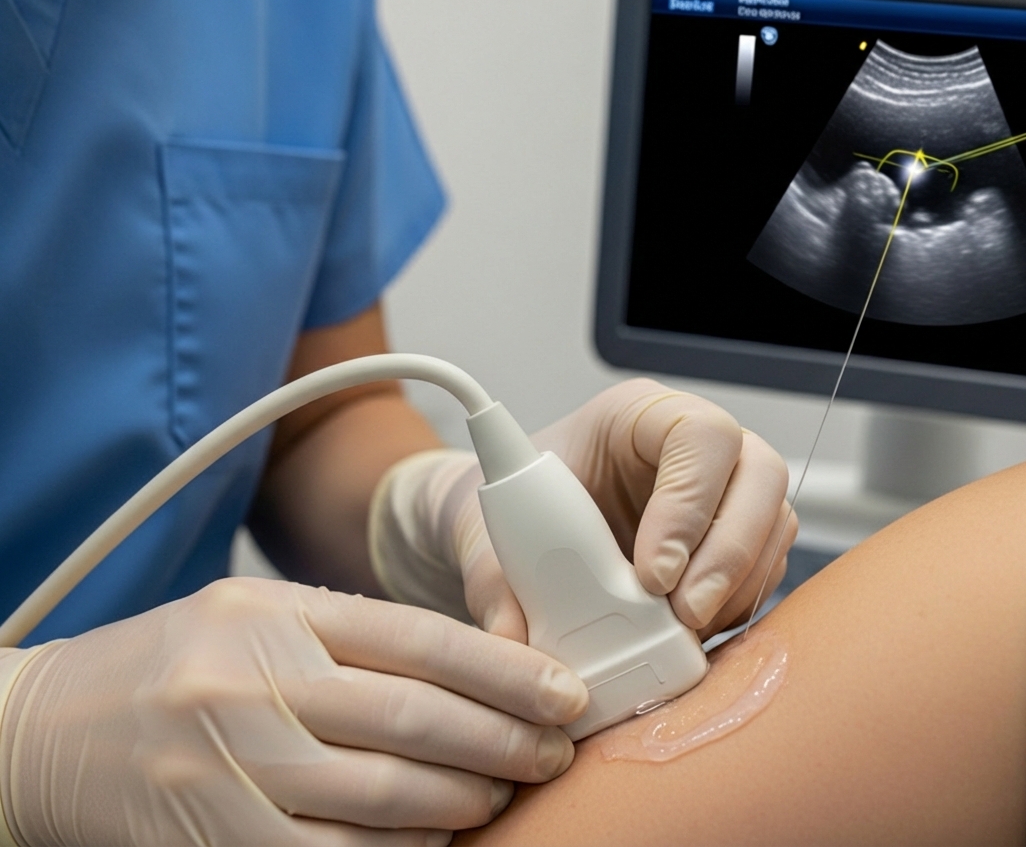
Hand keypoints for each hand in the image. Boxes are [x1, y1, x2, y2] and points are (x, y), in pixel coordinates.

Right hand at [0, 578, 587, 845]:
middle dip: (502, 741)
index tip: (564, 693)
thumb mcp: (257, 617)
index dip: (506, 670)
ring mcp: (229, 763)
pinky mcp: (214, 832)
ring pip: (382, 795)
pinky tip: (437, 843)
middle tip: (551, 752)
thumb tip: (474, 673)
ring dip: (461, 803)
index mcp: (275, 612)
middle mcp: (253, 681)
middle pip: (412, 718)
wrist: (45, 729)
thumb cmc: (172, 664)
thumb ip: (352, 635)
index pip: (419, 639)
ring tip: (501, 796)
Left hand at [371, 380, 795, 642]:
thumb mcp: (492, 539)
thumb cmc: (511, 510)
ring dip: (736, 588)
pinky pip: (763, 570)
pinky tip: (689, 636)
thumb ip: (502, 585)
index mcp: (639, 416)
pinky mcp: (733, 541)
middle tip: (683, 616)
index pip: (699, 437)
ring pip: (774, 525)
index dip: (688, 505)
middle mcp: (696, 447)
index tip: (651, 575)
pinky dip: (735, 609)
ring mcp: (725, 491)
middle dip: (728, 556)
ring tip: (681, 634)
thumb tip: (516, 643)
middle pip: (761, 477)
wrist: (518, 536)